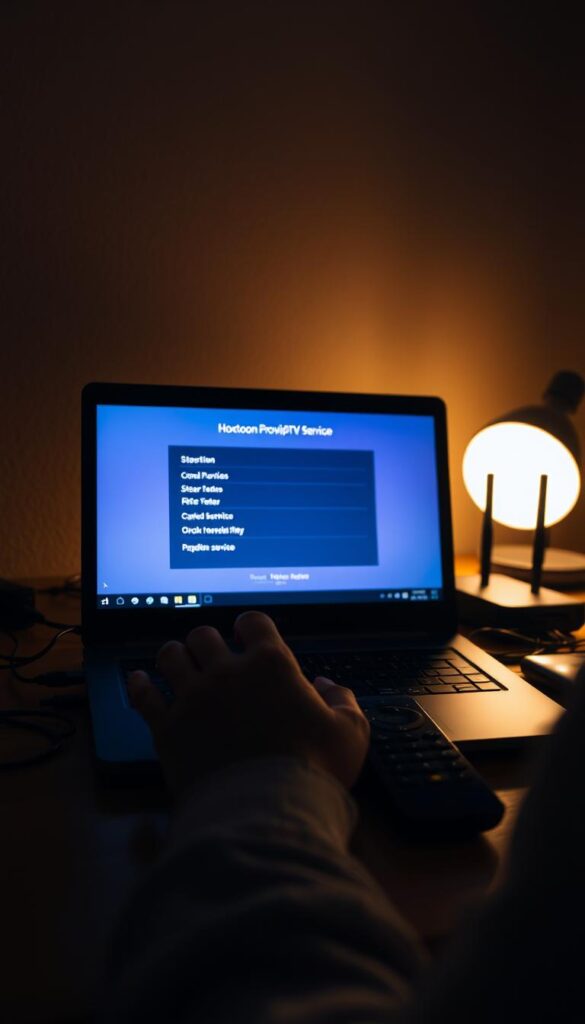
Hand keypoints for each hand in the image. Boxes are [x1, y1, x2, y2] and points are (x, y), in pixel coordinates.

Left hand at [127, 611, 369, 797]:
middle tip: (210, 655)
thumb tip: (326, 687)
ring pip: (170, 656)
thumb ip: (342, 701)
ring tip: (178, 663)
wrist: (265, 812)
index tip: (246, 635)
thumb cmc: (312, 771)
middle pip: (203, 635)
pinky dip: (140, 684)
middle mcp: (227, 672)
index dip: (249, 625)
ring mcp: (193, 697)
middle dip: (206, 642)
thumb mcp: (350, 733)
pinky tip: (140, 680)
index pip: (252, 621)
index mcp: (271, 665)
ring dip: (174, 656)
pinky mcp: (168, 727)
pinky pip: (144, 694)